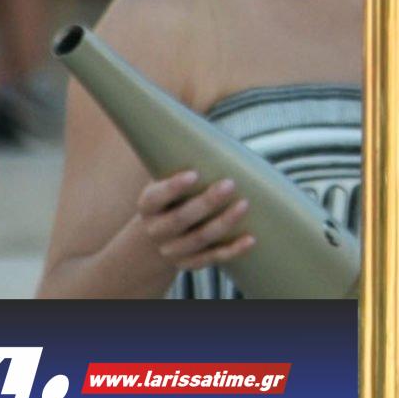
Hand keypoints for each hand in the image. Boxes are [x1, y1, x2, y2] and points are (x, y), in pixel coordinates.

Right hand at [132, 171, 254, 273]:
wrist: (153, 241)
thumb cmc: (168, 199)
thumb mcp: (163, 183)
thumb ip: (179, 164)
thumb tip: (215, 134)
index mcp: (148, 206)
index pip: (156, 197)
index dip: (173, 187)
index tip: (194, 174)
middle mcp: (157, 229)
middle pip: (181, 218)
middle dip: (206, 202)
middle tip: (230, 183)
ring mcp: (172, 250)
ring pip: (200, 239)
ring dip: (223, 223)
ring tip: (244, 204)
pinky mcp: (189, 264)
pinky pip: (213, 258)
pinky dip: (232, 250)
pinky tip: (251, 239)